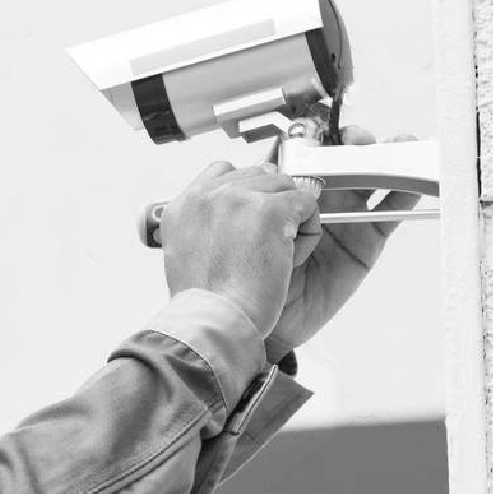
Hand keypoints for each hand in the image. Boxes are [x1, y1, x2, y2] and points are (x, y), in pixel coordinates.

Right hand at [159, 159, 319, 337]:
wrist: (216, 323)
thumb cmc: (206, 304)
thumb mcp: (188, 255)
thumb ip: (206, 225)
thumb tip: (233, 214)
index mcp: (184, 204)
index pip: (224, 170)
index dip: (247, 194)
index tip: (251, 222)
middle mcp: (207, 194)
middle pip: (261, 175)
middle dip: (272, 205)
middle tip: (263, 247)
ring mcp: (239, 198)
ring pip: (286, 188)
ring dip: (290, 219)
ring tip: (273, 256)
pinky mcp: (270, 210)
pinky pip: (307, 203)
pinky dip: (308, 232)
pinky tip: (289, 257)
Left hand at [265, 126, 421, 357]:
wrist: (259, 322)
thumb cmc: (246, 275)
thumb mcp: (248, 227)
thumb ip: (265, 196)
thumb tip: (272, 161)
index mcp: (283, 191)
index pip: (304, 153)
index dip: (313, 137)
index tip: (316, 132)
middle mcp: (316, 200)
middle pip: (341, 160)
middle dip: (350, 142)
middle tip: (353, 140)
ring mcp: (343, 219)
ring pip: (369, 179)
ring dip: (385, 158)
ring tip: (395, 146)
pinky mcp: (366, 241)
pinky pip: (389, 213)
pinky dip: (405, 193)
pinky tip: (414, 178)